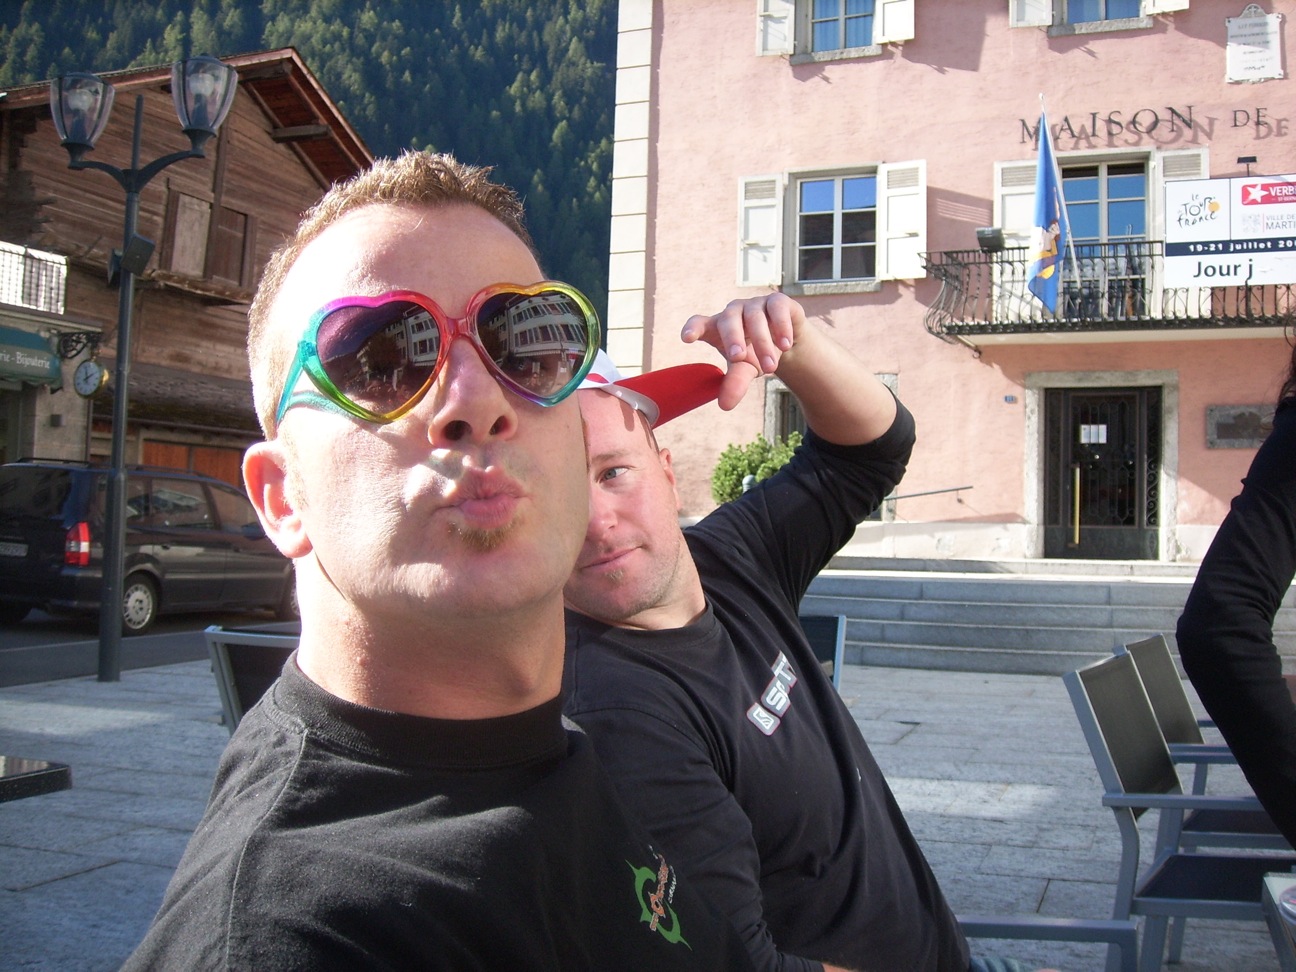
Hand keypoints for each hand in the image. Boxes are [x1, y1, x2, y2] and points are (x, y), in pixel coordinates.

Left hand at [680, 293, 806, 409]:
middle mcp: (733, 312)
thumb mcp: (745, 369)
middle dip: (732, 337)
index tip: (687, 338)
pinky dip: (781, 326)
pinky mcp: (777, 301)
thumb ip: (734, 383)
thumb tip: (725, 405)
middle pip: (728, 320)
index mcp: (717, 327)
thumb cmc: (755, 353)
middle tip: (738, 357)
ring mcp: (754, 304)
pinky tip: (785, 344)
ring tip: (771, 367)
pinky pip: (776, 307)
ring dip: (763, 342)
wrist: (786, 341)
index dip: (693, 328)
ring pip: (755, 317)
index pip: (699, 323)